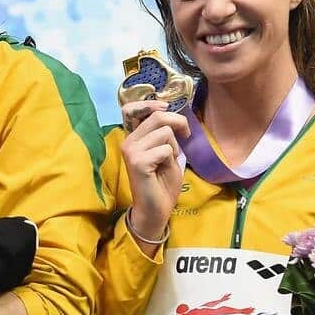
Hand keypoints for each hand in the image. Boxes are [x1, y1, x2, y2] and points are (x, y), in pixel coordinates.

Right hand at [120, 100, 189, 245]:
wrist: (156, 210)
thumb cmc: (162, 182)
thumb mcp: (166, 152)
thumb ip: (164, 134)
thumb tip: (171, 114)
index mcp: (133, 138)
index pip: (131, 109)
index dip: (150, 104)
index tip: (166, 108)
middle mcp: (128, 142)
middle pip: (157, 117)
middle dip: (178, 122)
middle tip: (187, 134)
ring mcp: (131, 151)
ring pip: (164, 132)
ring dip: (174, 147)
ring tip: (168, 161)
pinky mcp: (138, 162)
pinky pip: (165, 149)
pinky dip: (172, 159)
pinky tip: (163, 170)